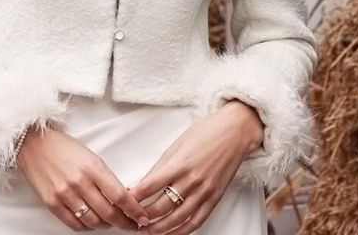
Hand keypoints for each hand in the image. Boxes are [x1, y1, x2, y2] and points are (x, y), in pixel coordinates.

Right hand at [16, 126, 152, 231]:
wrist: (34, 144)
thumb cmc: (64, 147)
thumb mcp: (90, 156)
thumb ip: (104, 176)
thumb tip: (121, 197)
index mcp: (93, 166)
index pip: (120, 195)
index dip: (134, 210)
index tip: (142, 217)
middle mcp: (79, 182)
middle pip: (109, 212)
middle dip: (124, 222)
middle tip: (131, 225)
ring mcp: (64, 194)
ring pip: (93, 221)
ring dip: (106, 226)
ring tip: (111, 223)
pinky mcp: (51, 203)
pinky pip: (74, 224)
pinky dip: (86, 227)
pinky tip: (91, 222)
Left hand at [126, 100, 263, 234]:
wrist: (234, 132)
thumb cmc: (205, 133)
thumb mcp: (178, 144)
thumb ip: (162, 165)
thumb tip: (144, 183)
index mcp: (179, 164)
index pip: (149, 186)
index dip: (134, 197)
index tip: (123, 202)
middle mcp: (191, 181)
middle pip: (161, 206)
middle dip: (143, 216)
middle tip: (130, 220)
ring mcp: (204, 192)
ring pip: (177, 219)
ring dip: (159, 229)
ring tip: (146, 232)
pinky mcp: (214, 198)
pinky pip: (196, 221)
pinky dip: (182, 231)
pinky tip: (171, 234)